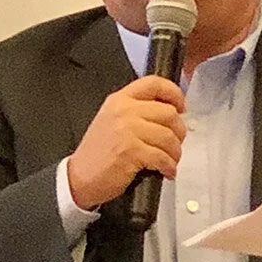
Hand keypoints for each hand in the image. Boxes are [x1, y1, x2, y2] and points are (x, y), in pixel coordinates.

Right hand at [66, 75, 185, 209]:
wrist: (79, 177)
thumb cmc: (97, 154)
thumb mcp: (111, 120)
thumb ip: (136, 112)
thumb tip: (168, 114)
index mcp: (119, 100)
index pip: (154, 84)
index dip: (174, 93)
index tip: (181, 107)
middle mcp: (123, 111)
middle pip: (168, 113)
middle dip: (179, 132)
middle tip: (175, 143)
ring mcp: (127, 131)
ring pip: (168, 137)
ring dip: (175, 152)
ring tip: (171, 160)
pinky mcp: (131, 151)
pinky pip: (162, 157)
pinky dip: (169, 166)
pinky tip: (166, 171)